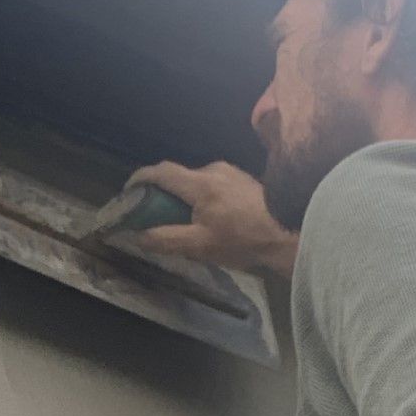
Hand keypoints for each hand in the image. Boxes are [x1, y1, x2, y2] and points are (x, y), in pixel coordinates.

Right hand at [128, 161, 298, 277]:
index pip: (161, 172)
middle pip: (178, 177)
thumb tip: (137, 236)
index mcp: (200, 183)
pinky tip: (208, 219)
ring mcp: (230, 172)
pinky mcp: (242, 179)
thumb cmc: (242, 240)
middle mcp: (213, 169)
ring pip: (196, 182)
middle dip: (162, 195)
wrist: (287, 233)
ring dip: (184, 198)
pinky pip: (212, 185)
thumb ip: (164, 239)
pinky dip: (201, 198)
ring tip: (185, 223)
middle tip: (155, 218)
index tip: (127, 191)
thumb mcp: (199, 246)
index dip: (139, 179)